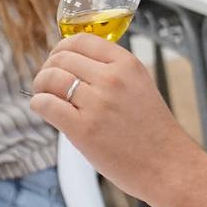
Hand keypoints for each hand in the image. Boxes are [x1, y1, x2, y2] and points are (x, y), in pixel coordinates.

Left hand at [29, 34, 191, 199]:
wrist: (168, 166)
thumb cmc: (152, 131)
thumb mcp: (139, 86)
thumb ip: (111, 71)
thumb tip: (72, 63)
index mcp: (126, 64)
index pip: (81, 39)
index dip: (61, 48)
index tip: (57, 59)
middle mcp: (112, 79)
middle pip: (61, 58)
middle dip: (48, 68)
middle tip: (47, 82)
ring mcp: (97, 103)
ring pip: (50, 78)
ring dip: (40, 85)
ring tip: (44, 96)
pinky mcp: (84, 129)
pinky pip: (46, 104)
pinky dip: (38, 104)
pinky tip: (43, 109)